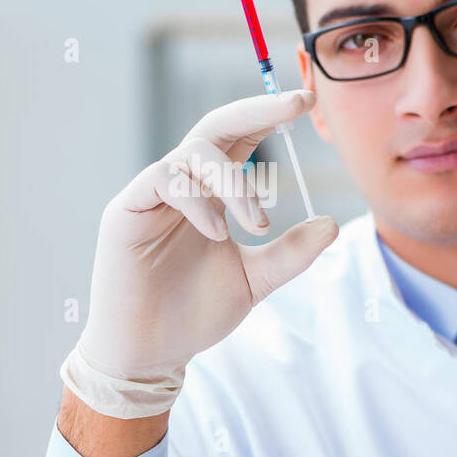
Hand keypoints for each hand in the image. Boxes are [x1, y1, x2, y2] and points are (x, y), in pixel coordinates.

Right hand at [74, 88, 338, 398]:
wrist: (151, 353)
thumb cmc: (194, 313)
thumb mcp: (255, 280)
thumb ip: (290, 253)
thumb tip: (331, 224)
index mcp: (211, 194)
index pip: (239, 140)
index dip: (268, 116)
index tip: (305, 103)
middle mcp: (182, 185)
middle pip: (214, 127)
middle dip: (255, 110)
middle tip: (293, 105)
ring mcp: (151, 195)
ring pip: (192, 154)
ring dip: (233, 182)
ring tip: (256, 223)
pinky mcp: (125, 211)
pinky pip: (161, 180)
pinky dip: (196, 201)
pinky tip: (216, 233)